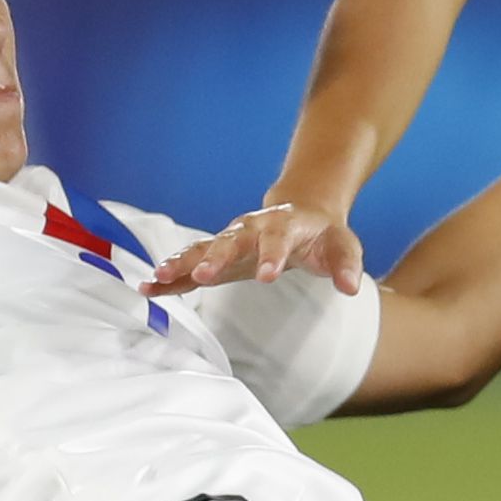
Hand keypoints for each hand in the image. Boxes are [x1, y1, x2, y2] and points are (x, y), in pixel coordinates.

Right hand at [143, 201, 368, 296]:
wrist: (303, 213)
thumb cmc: (323, 234)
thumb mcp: (342, 246)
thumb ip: (346, 265)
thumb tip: (351, 287)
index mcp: (284, 224)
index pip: (277, 239)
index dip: (272, 255)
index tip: (267, 276)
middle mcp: (251, 228)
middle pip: (231, 240)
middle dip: (215, 256)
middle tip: (202, 274)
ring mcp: (231, 240)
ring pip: (202, 248)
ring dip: (181, 263)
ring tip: (157, 278)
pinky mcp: (218, 255)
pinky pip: (191, 264)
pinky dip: (172, 276)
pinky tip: (149, 288)